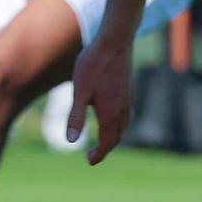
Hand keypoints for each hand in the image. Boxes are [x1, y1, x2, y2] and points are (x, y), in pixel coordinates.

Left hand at [66, 36, 134, 165]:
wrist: (115, 40)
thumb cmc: (93, 64)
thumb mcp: (79, 91)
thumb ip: (75, 117)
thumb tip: (71, 141)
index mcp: (110, 113)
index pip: (107, 142)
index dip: (99, 154)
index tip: (89, 161)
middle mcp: (123, 109)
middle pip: (117, 136)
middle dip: (106, 148)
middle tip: (93, 155)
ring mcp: (129, 98)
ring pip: (123, 125)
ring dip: (113, 136)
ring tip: (101, 139)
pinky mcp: (129, 89)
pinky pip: (126, 114)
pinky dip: (118, 123)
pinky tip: (110, 116)